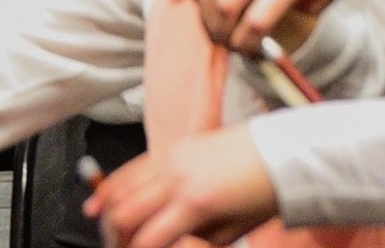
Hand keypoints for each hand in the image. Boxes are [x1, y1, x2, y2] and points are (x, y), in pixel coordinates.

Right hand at [88, 127, 277, 247]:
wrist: (280, 152)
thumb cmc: (263, 190)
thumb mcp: (233, 232)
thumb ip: (196, 244)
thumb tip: (169, 245)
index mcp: (196, 202)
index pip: (149, 238)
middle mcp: (178, 177)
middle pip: (126, 212)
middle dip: (115, 237)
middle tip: (119, 247)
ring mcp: (172, 158)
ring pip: (121, 187)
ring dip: (108, 212)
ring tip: (105, 229)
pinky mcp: (173, 147)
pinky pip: (133, 167)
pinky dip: (113, 185)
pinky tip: (103, 200)